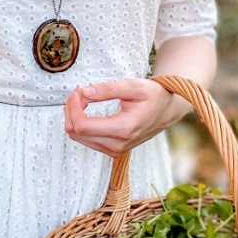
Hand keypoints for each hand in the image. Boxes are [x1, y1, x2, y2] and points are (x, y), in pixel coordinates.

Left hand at [63, 77, 183, 157]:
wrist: (166, 110)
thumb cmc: (153, 96)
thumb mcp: (133, 86)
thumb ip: (107, 89)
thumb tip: (83, 92)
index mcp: (124, 129)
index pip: (82, 126)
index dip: (73, 107)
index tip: (78, 91)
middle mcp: (118, 145)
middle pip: (76, 133)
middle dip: (71, 110)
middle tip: (79, 92)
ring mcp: (114, 150)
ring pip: (78, 138)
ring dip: (74, 117)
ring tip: (83, 98)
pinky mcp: (112, 150)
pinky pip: (85, 140)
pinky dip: (81, 124)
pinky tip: (87, 110)